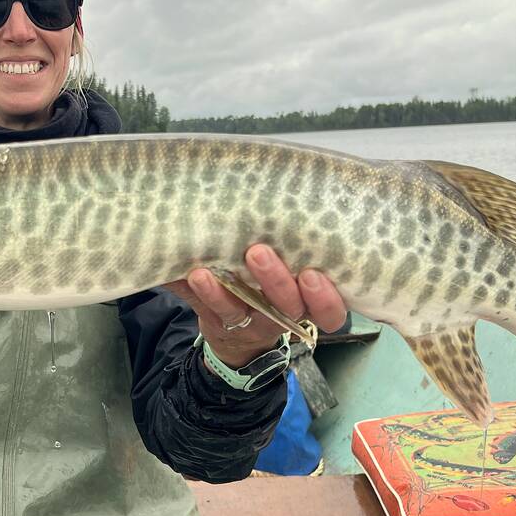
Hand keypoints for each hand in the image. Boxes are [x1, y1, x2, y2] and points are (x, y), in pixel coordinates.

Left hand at [165, 244, 346, 368]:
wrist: (241, 331)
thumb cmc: (277, 281)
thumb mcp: (295, 267)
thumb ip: (295, 242)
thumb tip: (294, 184)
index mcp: (309, 300)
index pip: (329, 311)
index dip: (325, 298)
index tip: (312, 274)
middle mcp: (283, 314)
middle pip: (287, 306)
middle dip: (275, 280)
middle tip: (258, 252)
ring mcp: (250, 321)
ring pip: (240, 311)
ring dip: (221, 291)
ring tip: (203, 272)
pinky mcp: (220, 321)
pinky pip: (208, 309)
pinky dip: (196, 291)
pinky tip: (185, 273)